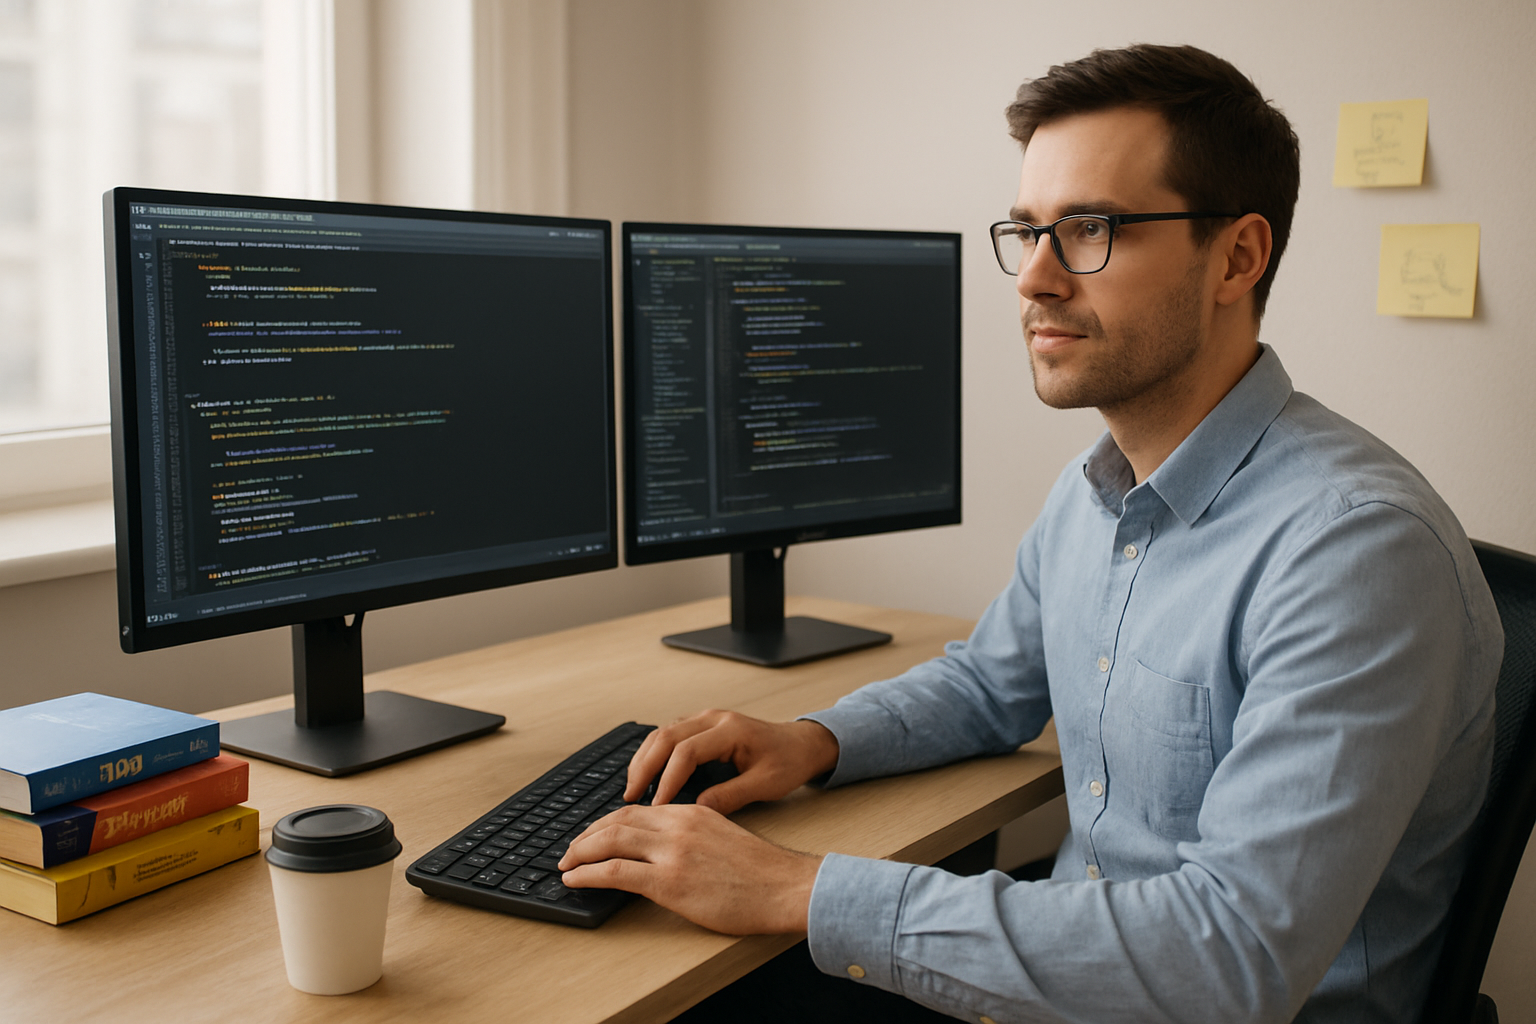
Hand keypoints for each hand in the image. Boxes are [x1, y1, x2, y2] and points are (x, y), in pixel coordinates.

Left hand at [557, 803, 820, 933]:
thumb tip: (666, 850)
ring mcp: (671, 852)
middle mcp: (677, 824)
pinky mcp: (668, 881)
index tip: (593, 835)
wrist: (785, 886)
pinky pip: (614, 872)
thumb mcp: (723, 837)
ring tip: (566, 864)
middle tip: (571, 849)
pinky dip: (587, 873)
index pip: (636, 810)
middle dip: (587, 835)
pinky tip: (575, 879)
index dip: (607, 822)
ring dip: (580, 852)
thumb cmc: (762, 871)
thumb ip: (693, 835)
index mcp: (691, 812)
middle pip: (617, 820)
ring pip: (609, 841)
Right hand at [626, 709, 839, 812]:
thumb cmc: (788, 762)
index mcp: (731, 730)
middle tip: (630, 797)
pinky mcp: (703, 725)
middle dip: (644, 767)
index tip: (657, 806)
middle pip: (666, 736)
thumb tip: (696, 810)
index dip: (668, 780)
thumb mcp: (765, 785)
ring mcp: (707, 719)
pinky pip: (669, 734)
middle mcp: (714, 718)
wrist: (801, 744)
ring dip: (644, 759)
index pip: (686, 752)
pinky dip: (653, 753)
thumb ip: (731, 796)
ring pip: (662, 732)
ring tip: (632, 788)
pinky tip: (646, 774)